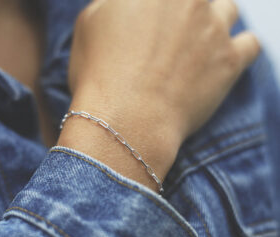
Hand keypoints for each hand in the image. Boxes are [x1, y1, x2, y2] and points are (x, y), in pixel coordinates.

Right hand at [60, 0, 259, 190]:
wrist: (126, 120)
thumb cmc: (99, 76)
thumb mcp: (89, 24)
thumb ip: (113, 3)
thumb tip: (127, 4)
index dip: (156, 11)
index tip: (153, 24)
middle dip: (185, 12)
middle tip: (171, 37)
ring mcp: (214, 27)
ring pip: (227, 10)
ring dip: (214, 23)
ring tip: (197, 47)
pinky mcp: (230, 61)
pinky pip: (250, 44)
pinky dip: (239, 49)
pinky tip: (223, 59)